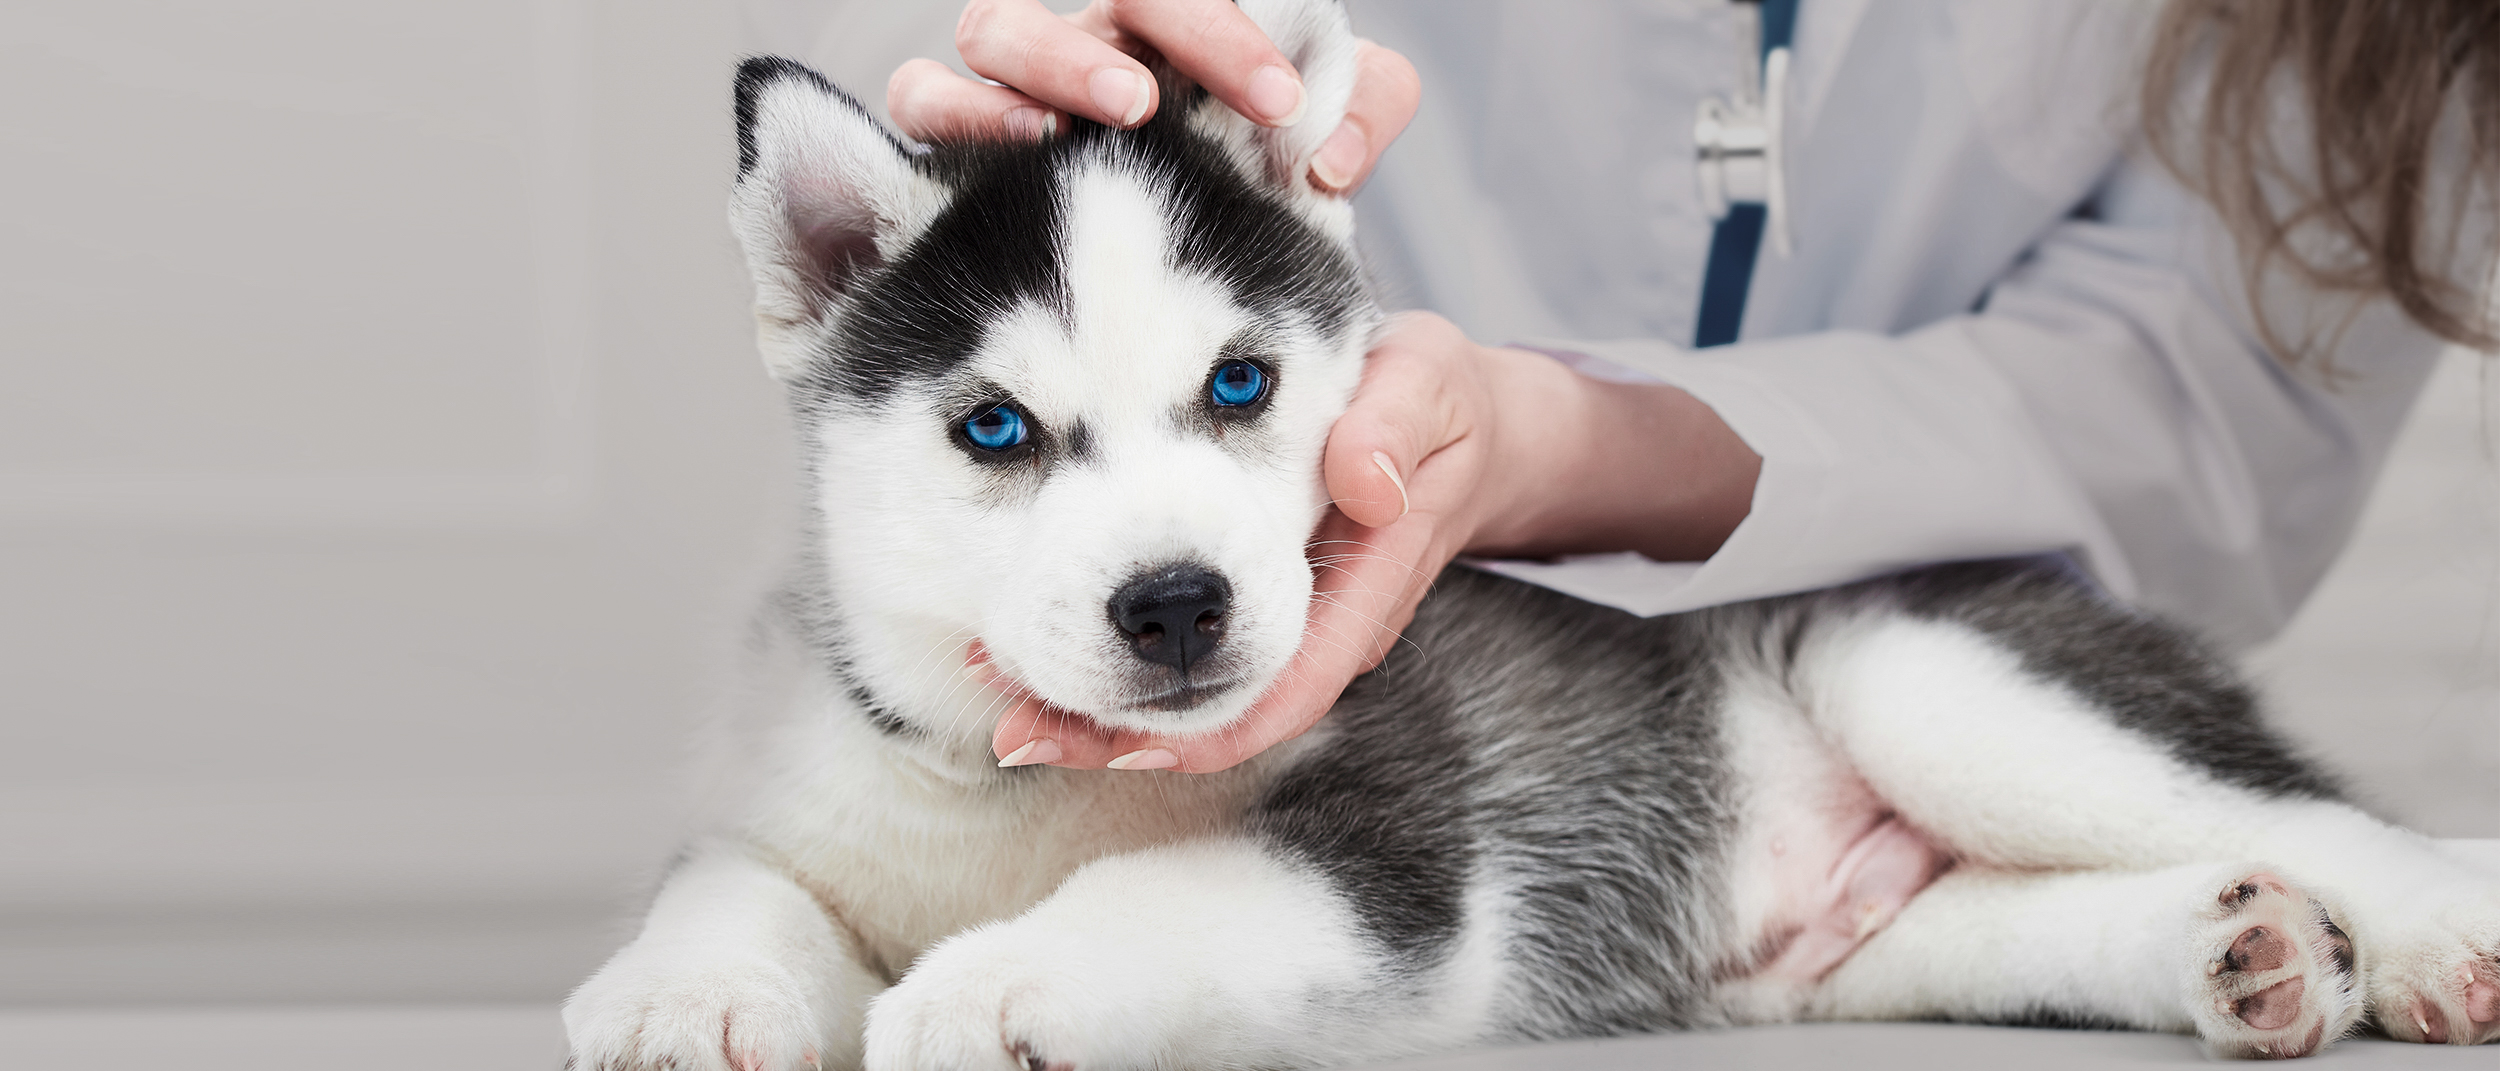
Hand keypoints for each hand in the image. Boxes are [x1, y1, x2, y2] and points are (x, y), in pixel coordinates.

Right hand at [888, 0, 1417, 191]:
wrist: (1181, 296)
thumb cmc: (1249, 186)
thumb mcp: (1325, 140)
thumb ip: (1360, 112)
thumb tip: (1331, 154)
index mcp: (1169, 28)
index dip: (1222, 35)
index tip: (1280, 103)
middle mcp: (1089, 44)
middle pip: (1086, 2)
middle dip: (1112, 45)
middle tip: (1148, 106)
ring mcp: (1015, 85)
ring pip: (991, 31)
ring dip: (1037, 69)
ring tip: (1070, 128)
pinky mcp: (950, 142)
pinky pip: (920, 99)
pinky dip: (955, 115)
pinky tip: (1013, 153)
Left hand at [987, 313, 1763, 772]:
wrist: (1460, 425)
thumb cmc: (1438, 402)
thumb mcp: (1429, 387)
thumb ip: (1396, 427)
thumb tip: (1366, 480)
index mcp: (1362, 587)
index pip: (1288, 684)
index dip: (1210, 725)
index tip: (1128, 743)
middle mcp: (1318, 626)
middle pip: (1220, 711)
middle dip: (1121, 732)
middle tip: (1019, 731)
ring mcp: (1281, 621)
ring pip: (1189, 691)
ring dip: (1098, 705)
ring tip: (1003, 703)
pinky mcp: (1248, 601)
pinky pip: (1180, 650)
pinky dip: (1107, 654)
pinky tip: (1034, 648)